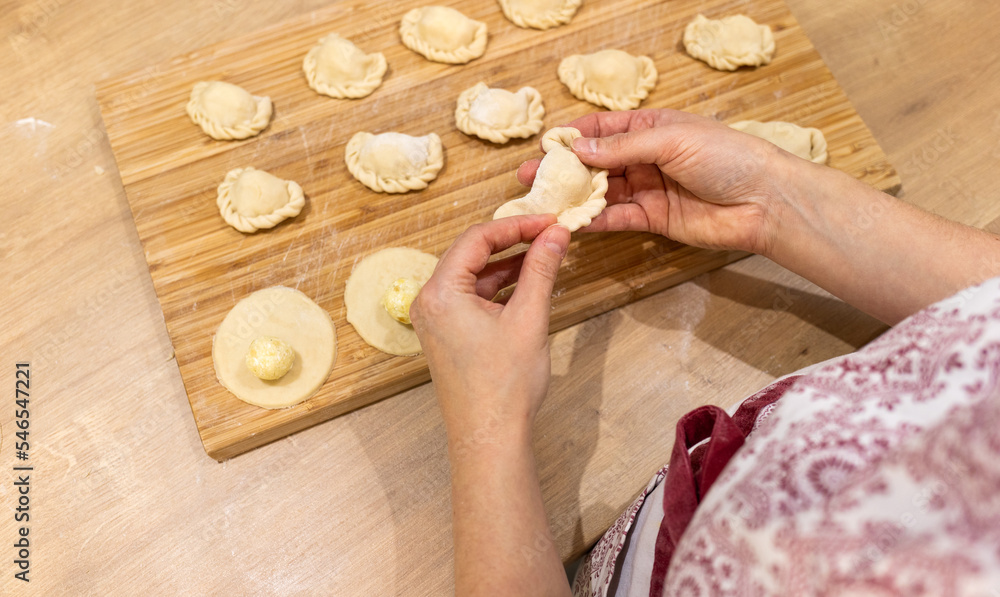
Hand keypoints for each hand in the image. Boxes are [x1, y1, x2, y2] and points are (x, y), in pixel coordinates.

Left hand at [410, 215, 569, 442]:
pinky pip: (472, 298)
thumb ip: (541, 269)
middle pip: (471, 253)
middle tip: (549, 233)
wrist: (490, 437)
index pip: (477, 238)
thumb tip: (556, 234)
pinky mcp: (447, 335)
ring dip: (508, 265)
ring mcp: (436, 320)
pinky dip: (499, 288)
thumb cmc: (504, 386)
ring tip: (545, 256)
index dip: (516, 225)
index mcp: (440, 292)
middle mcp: (430, 302)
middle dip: (512, 241)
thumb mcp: (529, 318)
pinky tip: (528, 284)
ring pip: (473, 276)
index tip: (548, 221)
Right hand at [517, 109, 803, 255]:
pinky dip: (594, 220)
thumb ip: (623, 147)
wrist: (763, 201)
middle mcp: (645, 157)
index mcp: (651, 127)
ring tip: (542, 202)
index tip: (544, 146)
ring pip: (601, 192)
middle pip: (595, 163)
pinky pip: (616, 218)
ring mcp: (647, 189)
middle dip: (564, 170)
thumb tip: (579, 147)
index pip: (603, 128)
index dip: (573, 136)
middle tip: (530, 178)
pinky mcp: (652, 219)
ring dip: (573, 196)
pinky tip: (571, 221)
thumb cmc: (726, 157)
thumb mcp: (671, 140)